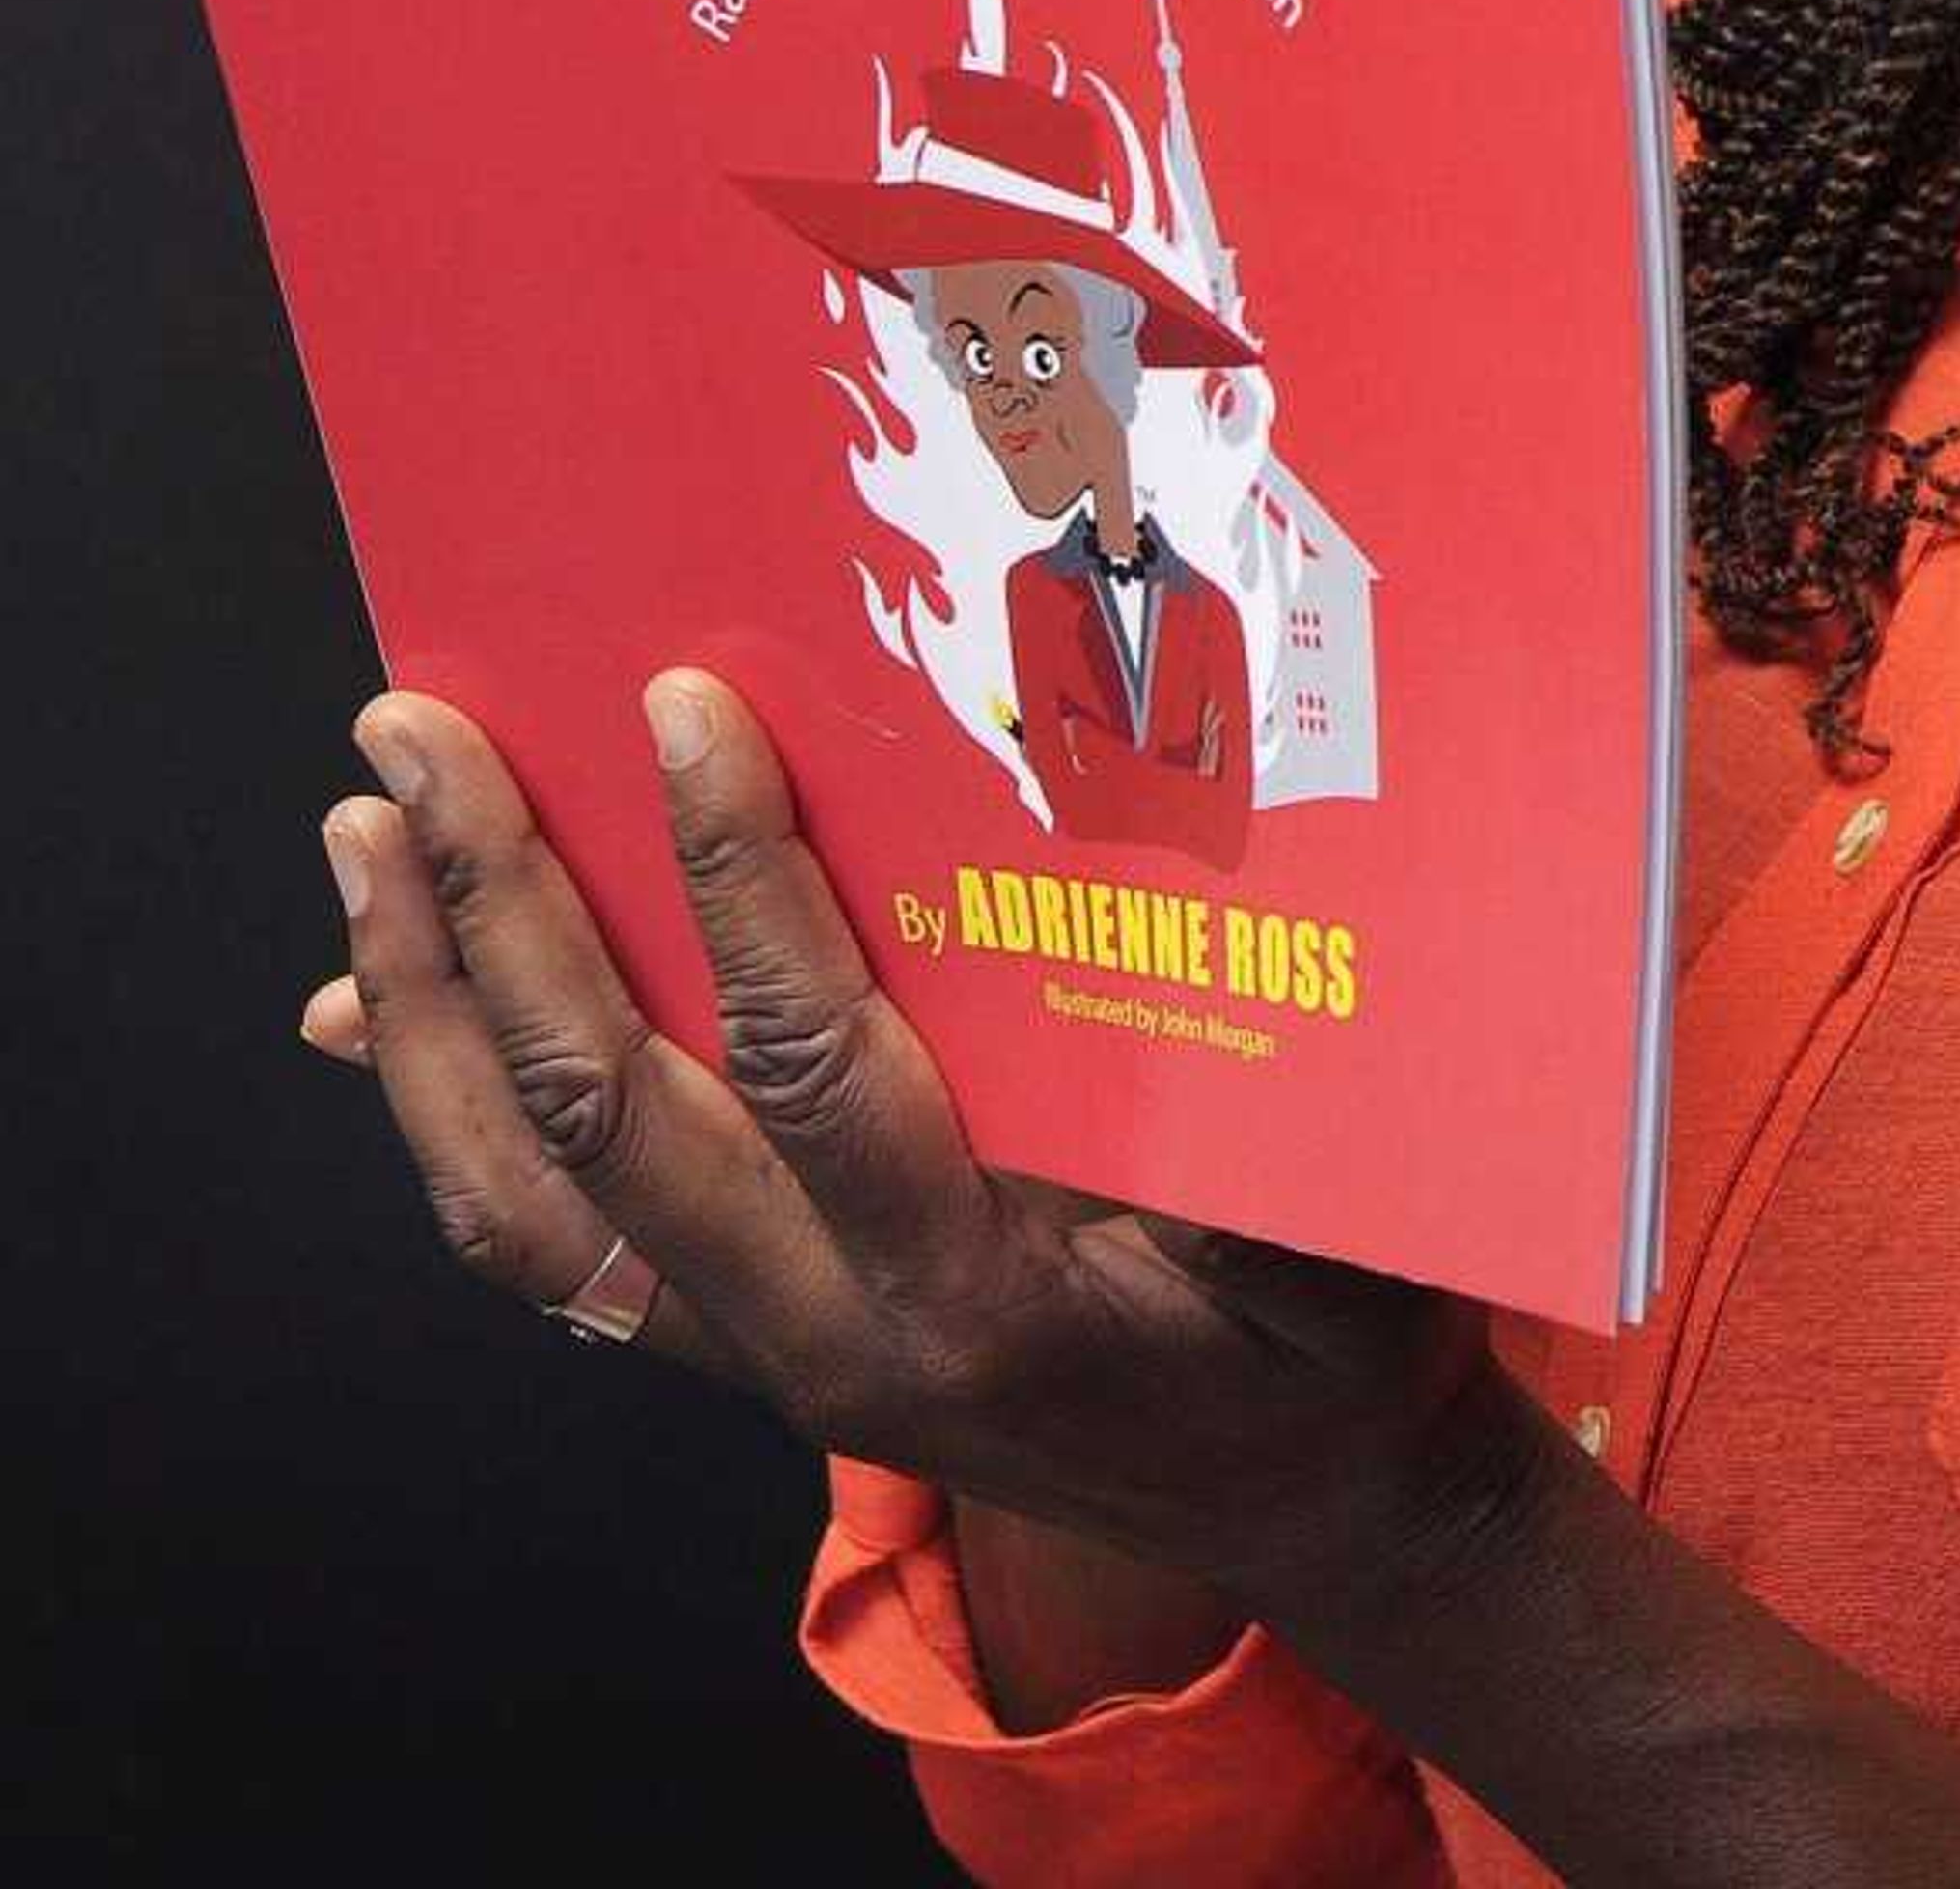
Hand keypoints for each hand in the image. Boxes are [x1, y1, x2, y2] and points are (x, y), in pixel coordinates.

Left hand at [297, 672, 1548, 1631]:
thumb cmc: (1336, 1337)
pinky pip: (549, 1245)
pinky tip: (371, 1006)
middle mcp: (827, 1338)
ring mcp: (763, 1357)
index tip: (681, 706)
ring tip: (365, 836)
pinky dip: (444, 1114)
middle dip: (496, 910)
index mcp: (971, 1288)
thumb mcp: (1340, 1220)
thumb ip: (1257, 1105)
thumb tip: (1189, 902)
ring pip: (527, 1200)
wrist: (1307, 1508)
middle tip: (418, 736)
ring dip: (429, 1008)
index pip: (805, 1061)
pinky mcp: (742, 1352)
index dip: (736, 878)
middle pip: (605, 1116)